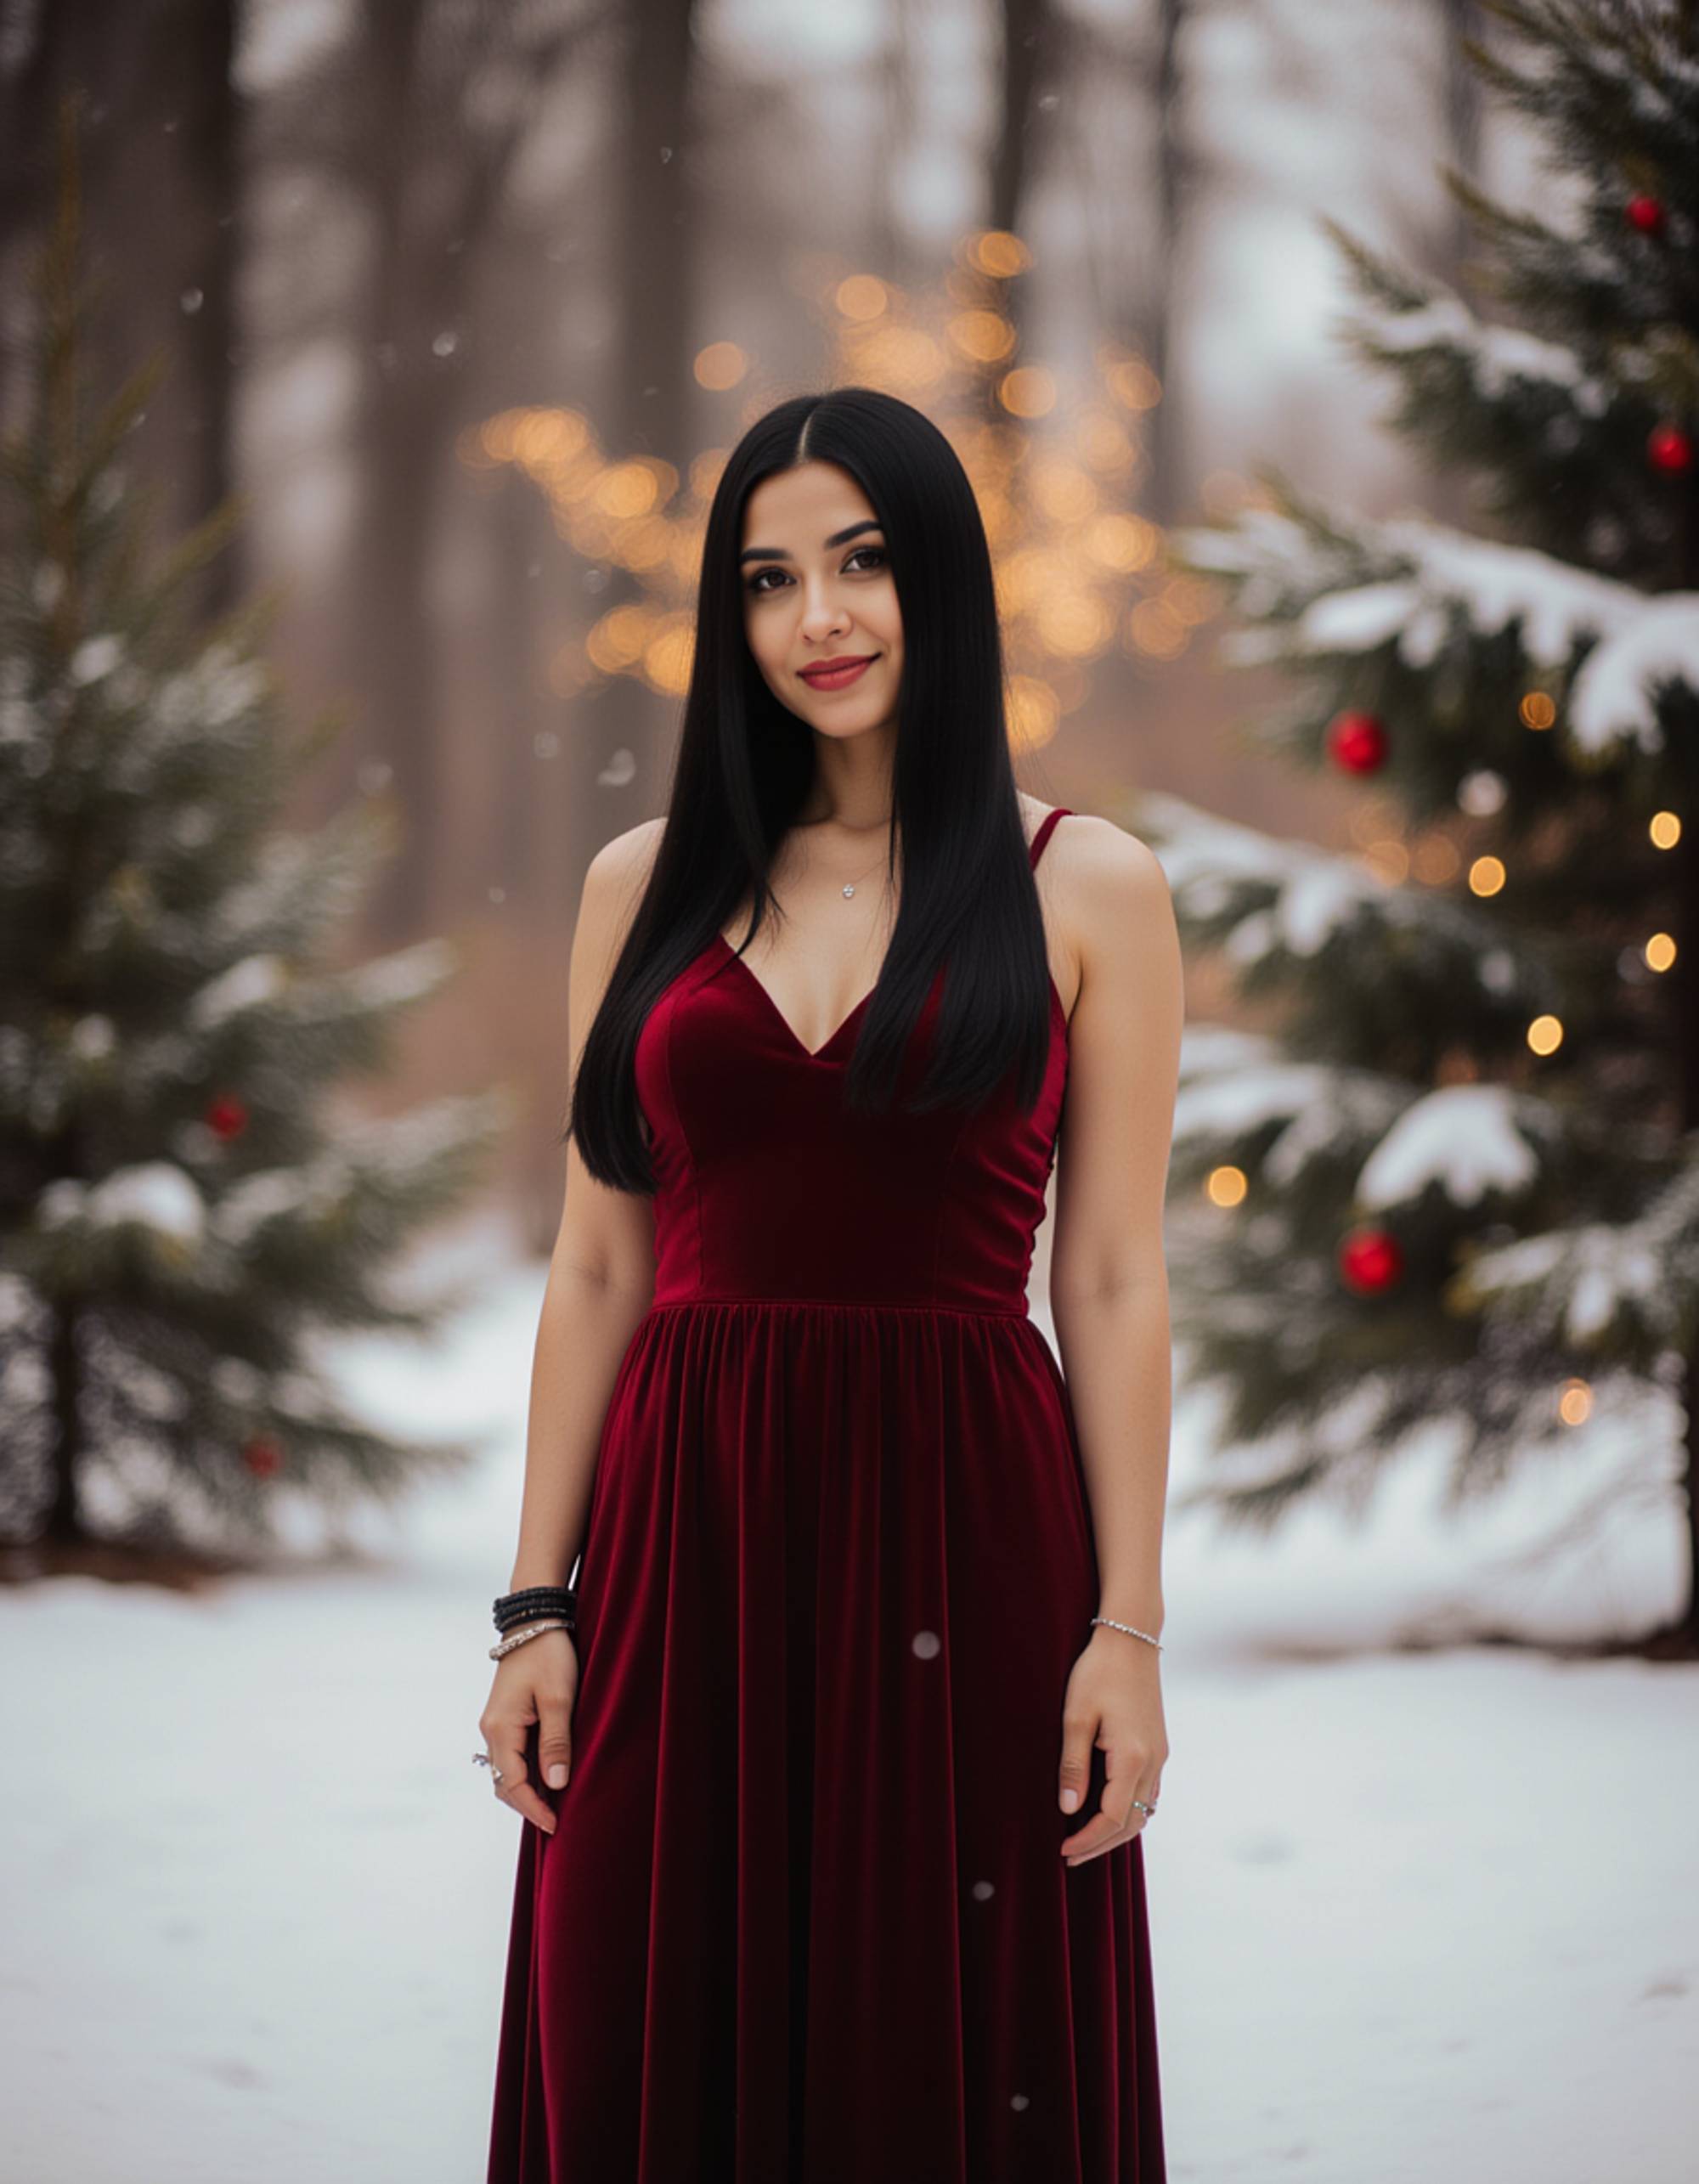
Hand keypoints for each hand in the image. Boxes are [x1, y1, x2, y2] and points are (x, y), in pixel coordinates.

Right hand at [478, 1628, 578, 1835]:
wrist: (533, 1620)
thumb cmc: (548, 1655)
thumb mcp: (559, 1699)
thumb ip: (556, 1743)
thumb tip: (555, 1785)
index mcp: (500, 1728)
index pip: (513, 1783)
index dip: (534, 1808)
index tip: (556, 1825)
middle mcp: (490, 1729)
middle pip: (503, 1782)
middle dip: (527, 1805)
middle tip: (556, 1821)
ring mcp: (494, 1723)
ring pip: (506, 1769)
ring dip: (526, 1790)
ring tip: (554, 1805)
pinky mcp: (503, 1716)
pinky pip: (511, 1754)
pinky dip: (525, 1772)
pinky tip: (546, 1776)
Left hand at [1056, 1626, 1166, 1865]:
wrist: (1131, 1637)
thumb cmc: (1098, 1672)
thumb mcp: (1075, 1716)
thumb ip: (1073, 1766)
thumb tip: (1068, 1809)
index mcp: (1133, 1757)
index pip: (1113, 1818)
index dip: (1088, 1840)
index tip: (1063, 1850)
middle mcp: (1154, 1761)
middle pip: (1134, 1822)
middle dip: (1102, 1844)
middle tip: (1071, 1856)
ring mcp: (1160, 1754)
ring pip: (1145, 1809)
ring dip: (1118, 1830)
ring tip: (1086, 1839)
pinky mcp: (1158, 1745)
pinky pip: (1149, 1791)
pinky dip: (1130, 1809)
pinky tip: (1107, 1809)